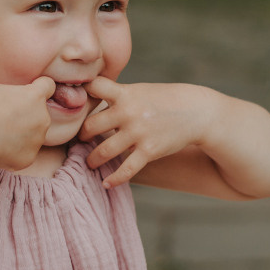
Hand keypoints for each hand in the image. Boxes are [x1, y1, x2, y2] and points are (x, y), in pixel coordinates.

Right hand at [0, 77, 55, 170]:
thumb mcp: (1, 90)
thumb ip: (17, 95)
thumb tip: (19, 102)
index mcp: (36, 96)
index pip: (48, 86)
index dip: (40, 88)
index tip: (31, 93)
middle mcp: (43, 118)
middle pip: (40, 115)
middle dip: (27, 117)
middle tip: (6, 120)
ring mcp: (38, 140)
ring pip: (33, 136)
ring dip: (21, 135)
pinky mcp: (29, 157)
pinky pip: (24, 153)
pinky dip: (14, 152)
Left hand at [79, 77, 213, 188]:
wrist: (195, 111)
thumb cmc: (162, 100)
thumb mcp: (139, 91)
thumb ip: (116, 96)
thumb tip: (89, 100)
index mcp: (125, 94)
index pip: (94, 86)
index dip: (81, 91)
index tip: (73, 102)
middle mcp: (128, 112)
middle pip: (91, 126)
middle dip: (82, 135)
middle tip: (79, 141)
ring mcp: (138, 133)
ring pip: (104, 151)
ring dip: (92, 160)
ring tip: (89, 163)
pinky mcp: (149, 151)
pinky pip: (126, 170)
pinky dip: (113, 179)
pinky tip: (106, 183)